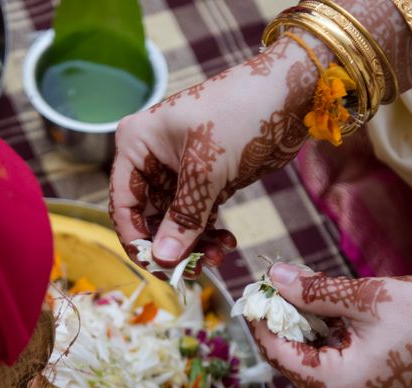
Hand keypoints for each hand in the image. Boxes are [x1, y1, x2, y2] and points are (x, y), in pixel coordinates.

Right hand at [109, 35, 322, 270]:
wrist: (288, 94)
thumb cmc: (239, 114)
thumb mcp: (206, 169)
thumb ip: (184, 217)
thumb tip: (164, 259)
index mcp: (137, 144)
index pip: (123, 202)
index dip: (136, 237)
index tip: (158, 264)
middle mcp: (152, 158)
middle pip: (149, 217)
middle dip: (170, 245)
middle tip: (194, 268)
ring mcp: (180, 172)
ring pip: (175, 223)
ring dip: (193, 245)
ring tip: (218, 257)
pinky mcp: (206, 181)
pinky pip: (198, 218)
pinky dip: (209, 236)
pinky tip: (226, 245)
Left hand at [250, 263, 411, 387]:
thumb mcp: (367, 297)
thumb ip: (314, 291)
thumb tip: (274, 277)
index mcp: (339, 385)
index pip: (279, 353)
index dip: (262, 319)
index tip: (255, 288)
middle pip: (292, 362)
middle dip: (282, 323)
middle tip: (276, 284)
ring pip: (311, 367)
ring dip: (304, 332)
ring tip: (302, 294)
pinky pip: (332, 372)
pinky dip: (326, 344)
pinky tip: (329, 316)